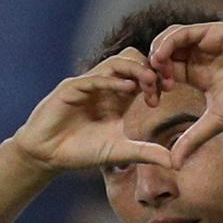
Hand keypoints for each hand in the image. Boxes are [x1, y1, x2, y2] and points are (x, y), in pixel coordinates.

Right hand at [11, 50, 171, 173]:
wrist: (48, 156)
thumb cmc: (81, 152)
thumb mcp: (120, 152)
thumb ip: (145, 153)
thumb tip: (174, 162)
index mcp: (118, 96)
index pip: (143, 74)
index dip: (158, 78)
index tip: (169, 90)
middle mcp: (105, 85)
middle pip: (132, 59)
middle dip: (150, 68)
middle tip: (163, 85)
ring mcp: (88, 84)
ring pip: (115, 62)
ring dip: (135, 69)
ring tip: (149, 83)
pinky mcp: (71, 88)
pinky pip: (94, 77)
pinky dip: (112, 81)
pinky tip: (127, 89)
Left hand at [147, 21, 222, 166]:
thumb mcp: (215, 121)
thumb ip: (193, 138)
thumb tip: (173, 164)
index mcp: (195, 74)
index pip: (164, 73)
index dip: (153, 85)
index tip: (152, 101)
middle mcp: (197, 56)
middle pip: (161, 55)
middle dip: (150, 69)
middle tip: (151, 86)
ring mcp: (203, 42)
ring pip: (167, 40)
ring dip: (156, 53)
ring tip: (156, 70)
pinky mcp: (211, 31)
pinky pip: (182, 32)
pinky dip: (168, 43)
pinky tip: (162, 57)